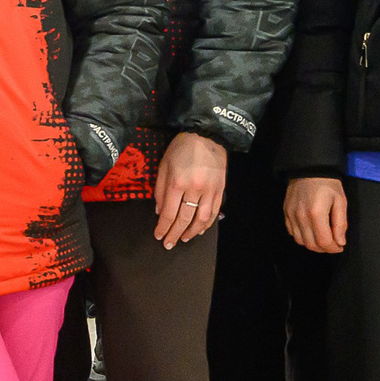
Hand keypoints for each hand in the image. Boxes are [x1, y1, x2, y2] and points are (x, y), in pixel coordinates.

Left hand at [152, 132, 228, 248]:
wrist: (206, 135)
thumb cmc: (181, 148)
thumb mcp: (163, 165)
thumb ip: (160, 190)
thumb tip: (159, 211)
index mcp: (177, 183)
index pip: (169, 213)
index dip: (163, 227)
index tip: (158, 236)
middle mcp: (194, 189)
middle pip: (185, 219)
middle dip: (175, 234)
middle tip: (169, 244)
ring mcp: (210, 190)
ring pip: (202, 218)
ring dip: (192, 232)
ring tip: (184, 239)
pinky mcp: (221, 189)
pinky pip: (214, 211)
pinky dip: (207, 223)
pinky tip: (200, 229)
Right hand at [284, 176, 347, 253]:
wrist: (309, 170)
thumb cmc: (328, 185)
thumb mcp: (340, 202)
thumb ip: (341, 224)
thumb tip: (340, 242)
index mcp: (317, 214)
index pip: (324, 242)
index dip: (334, 248)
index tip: (340, 247)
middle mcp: (301, 217)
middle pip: (311, 244)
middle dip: (324, 249)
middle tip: (333, 244)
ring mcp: (291, 216)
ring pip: (301, 241)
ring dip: (313, 244)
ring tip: (322, 238)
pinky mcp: (286, 213)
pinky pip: (292, 233)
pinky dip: (302, 237)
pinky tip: (311, 231)